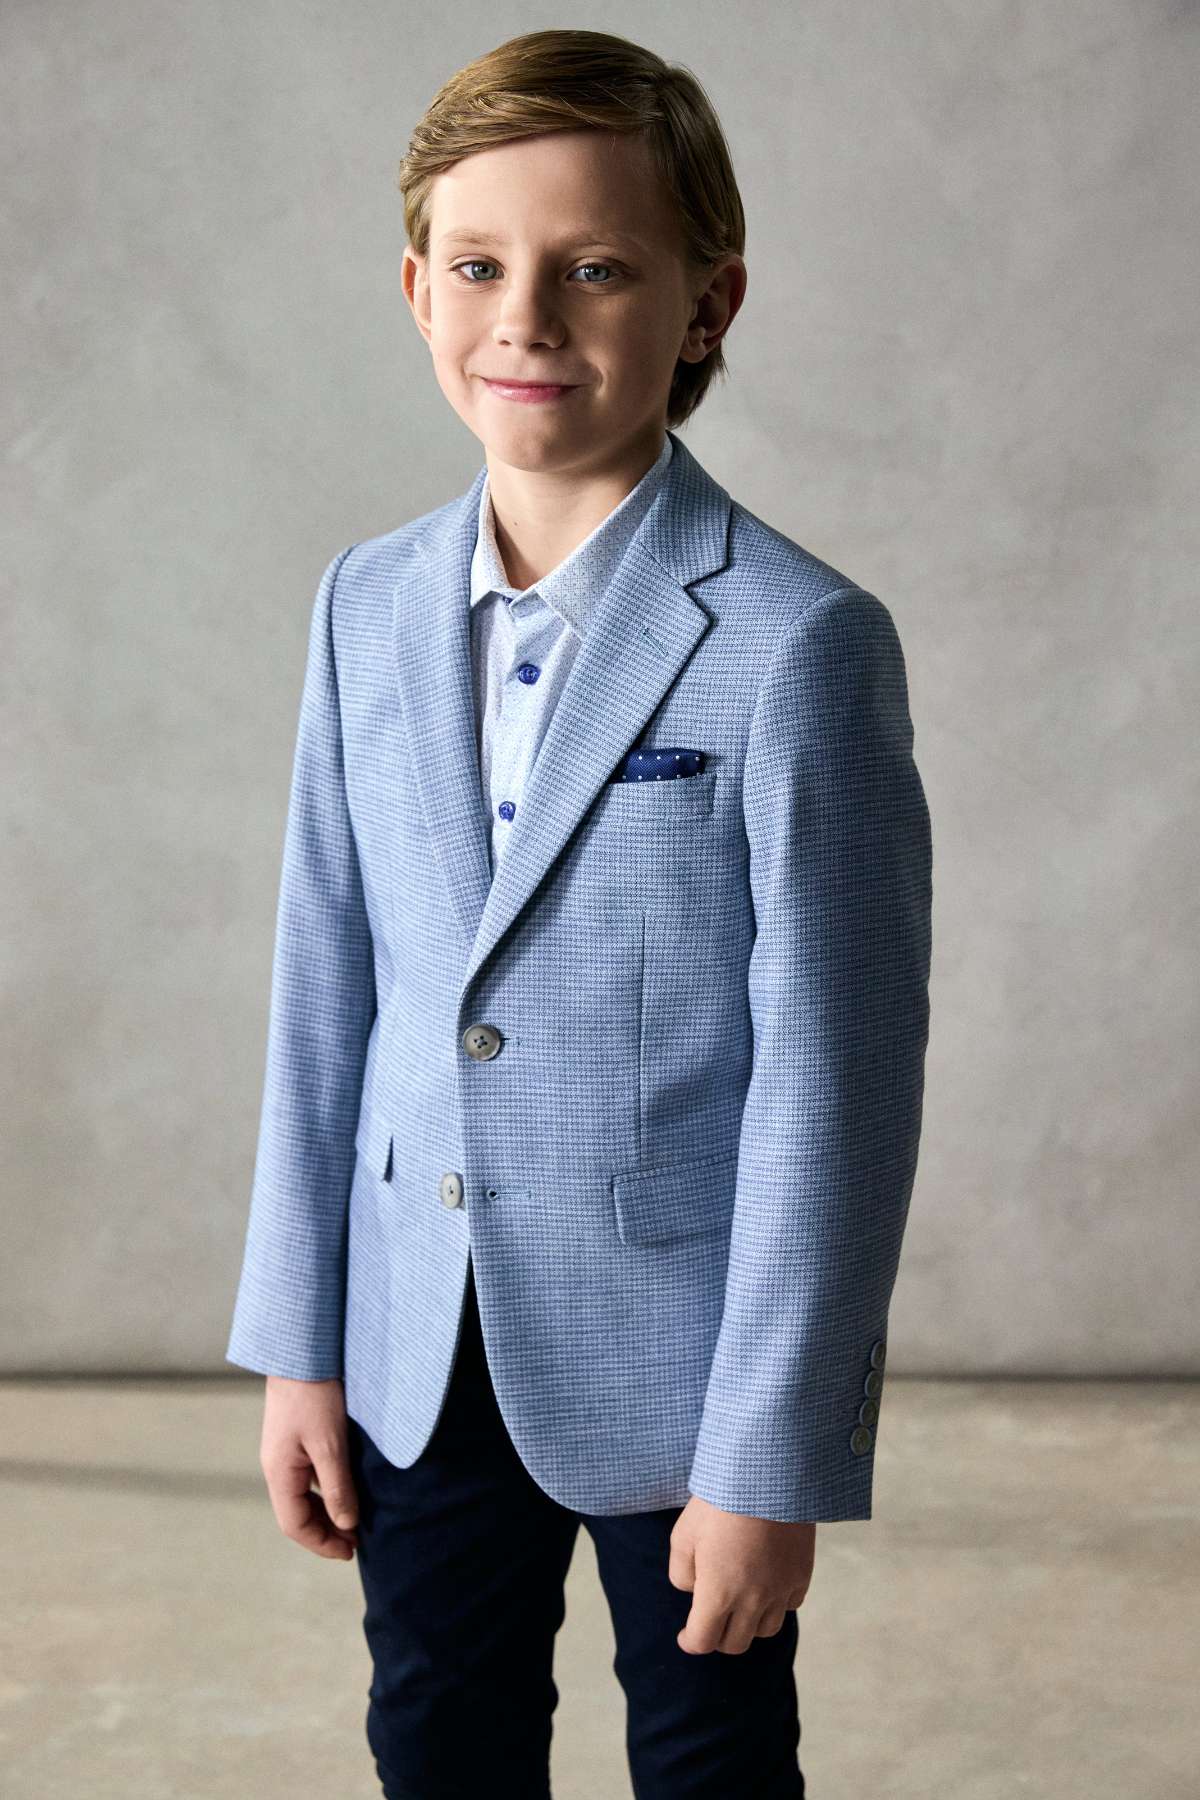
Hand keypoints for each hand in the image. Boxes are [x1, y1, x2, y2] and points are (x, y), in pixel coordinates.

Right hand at [259, 1375, 359, 1560]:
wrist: (301, 1350)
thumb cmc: (314, 1395)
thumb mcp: (330, 1445)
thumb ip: (337, 1487)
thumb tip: (346, 1525)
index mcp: (279, 1473)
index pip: (295, 1525)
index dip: (321, 1544)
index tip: (350, 1552)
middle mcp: (277, 1467)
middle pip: (297, 1514)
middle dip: (325, 1532)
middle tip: (357, 1541)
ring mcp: (284, 1453)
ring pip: (302, 1496)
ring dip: (326, 1511)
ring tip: (355, 1519)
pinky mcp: (296, 1438)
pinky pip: (308, 1476)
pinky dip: (326, 1490)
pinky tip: (347, 1488)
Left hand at [669, 1495, 815, 1653]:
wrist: (766, 1474)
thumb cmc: (718, 1502)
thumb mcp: (683, 1536)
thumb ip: (682, 1574)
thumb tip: (694, 1591)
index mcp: (718, 1594)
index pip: (704, 1641)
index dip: (691, 1642)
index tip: (686, 1636)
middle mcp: (752, 1601)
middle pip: (736, 1643)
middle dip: (718, 1637)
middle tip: (710, 1621)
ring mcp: (780, 1590)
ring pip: (765, 1630)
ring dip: (748, 1624)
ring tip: (739, 1605)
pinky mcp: (801, 1575)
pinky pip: (789, 1605)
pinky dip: (775, 1604)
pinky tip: (765, 1586)